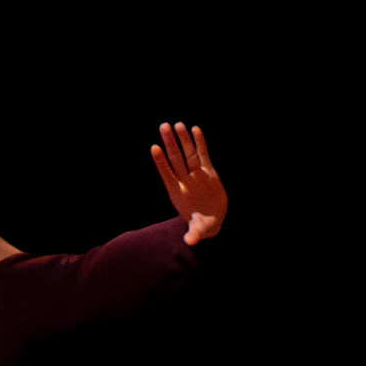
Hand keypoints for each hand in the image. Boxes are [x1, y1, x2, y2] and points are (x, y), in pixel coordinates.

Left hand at [151, 122, 225, 241]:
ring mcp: (196, 174)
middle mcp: (186, 180)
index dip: (160, 161)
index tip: (154, 148)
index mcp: (179, 192)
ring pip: (188, 153)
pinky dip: (199, 142)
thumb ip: (194, 233)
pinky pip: (203, 154)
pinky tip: (195, 129)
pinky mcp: (208, 171)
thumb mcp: (200, 230)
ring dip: (182, 139)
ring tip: (177, 124)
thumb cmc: (203, 226)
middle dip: (170, 143)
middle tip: (164, 127)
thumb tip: (190, 241)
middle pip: (176, 158)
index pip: (167, 174)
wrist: (212, 220)